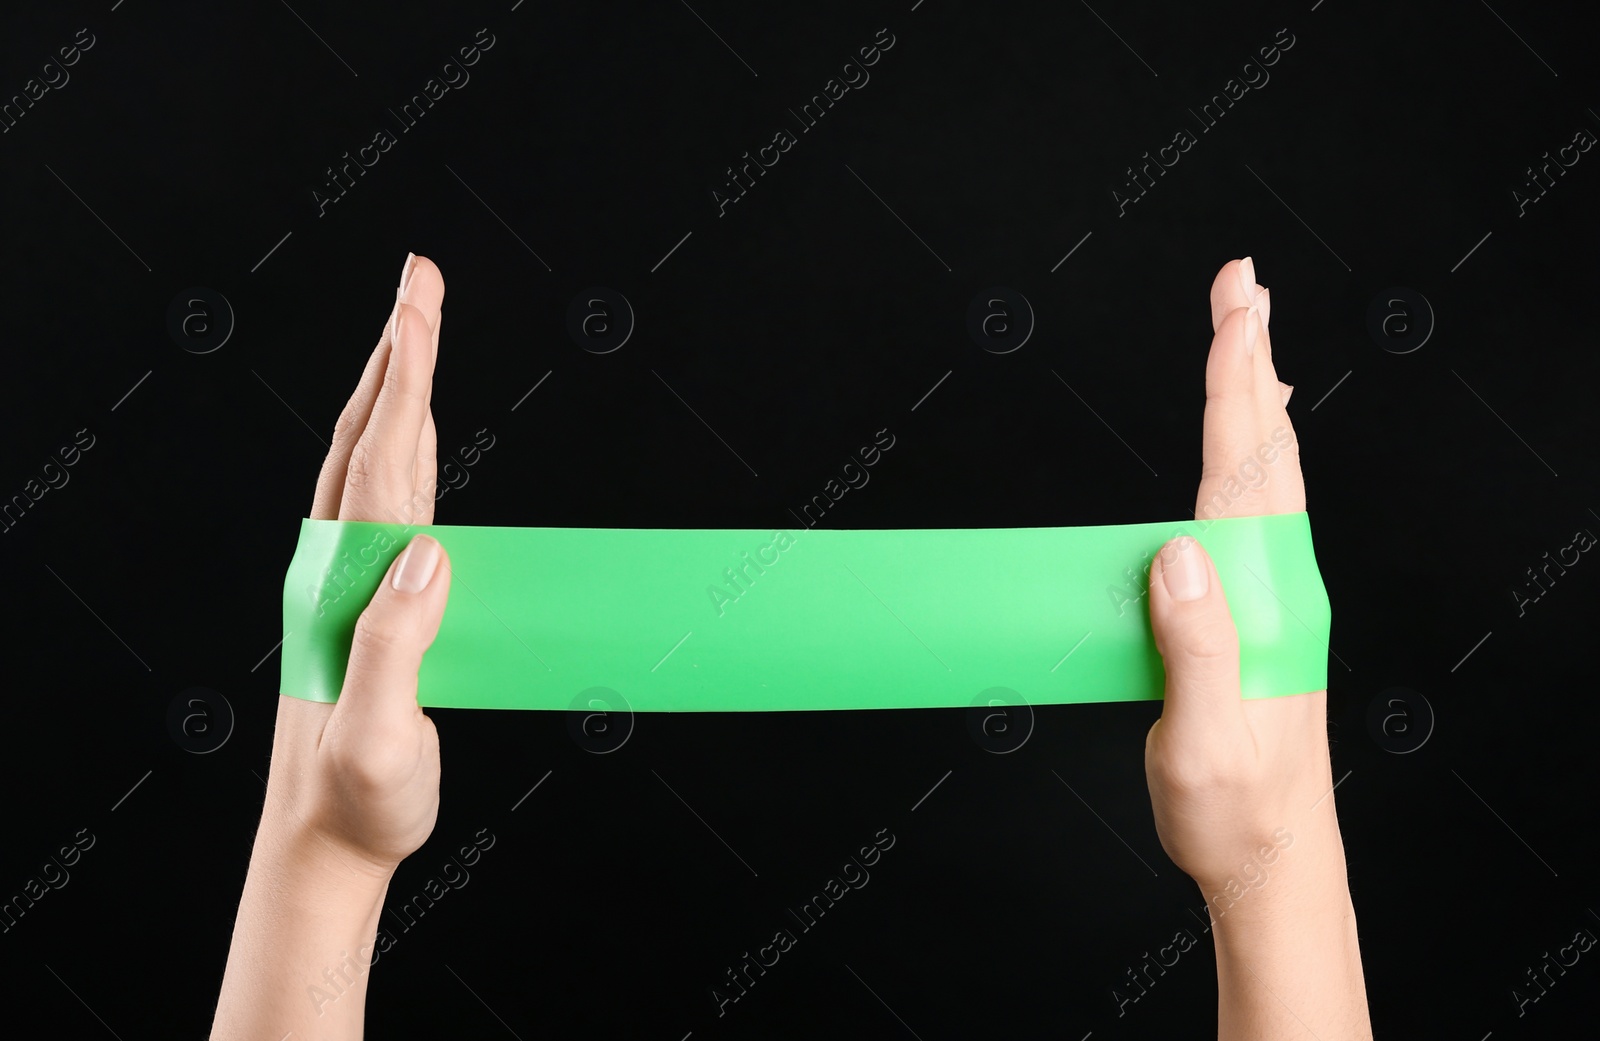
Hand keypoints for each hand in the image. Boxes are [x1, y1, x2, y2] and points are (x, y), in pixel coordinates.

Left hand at [265, 251, 452, 880]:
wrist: (324, 843)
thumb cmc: (357, 800)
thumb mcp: (376, 737)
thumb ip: (394, 646)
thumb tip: (427, 551)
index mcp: (343, 590)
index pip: (381, 464)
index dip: (404, 378)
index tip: (418, 305)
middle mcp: (335, 574)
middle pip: (368, 439)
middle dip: (396, 351)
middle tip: (419, 280)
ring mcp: (346, 586)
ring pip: (369, 464)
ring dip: (394, 389)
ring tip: (415, 332)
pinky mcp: (364, 606)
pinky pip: (385, 506)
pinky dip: (401, 449)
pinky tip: (412, 439)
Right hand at [1141, 258, 1369, 1038]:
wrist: (1272, 860)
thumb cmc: (1236, 808)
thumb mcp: (1204, 736)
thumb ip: (1198, 644)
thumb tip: (1181, 549)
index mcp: (1265, 599)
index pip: (1247, 469)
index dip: (1236, 382)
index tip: (1238, 307)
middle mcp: (1280, 586)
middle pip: (1265, 451)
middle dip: (1251, 360)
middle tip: (1245, 286)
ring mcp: (1272, 600)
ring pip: (1267, 478)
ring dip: (1256, 401)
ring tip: (1252, 343)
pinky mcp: (1255, 620)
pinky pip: (1254, 518)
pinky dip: (1251, 461)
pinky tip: (1251, 454)